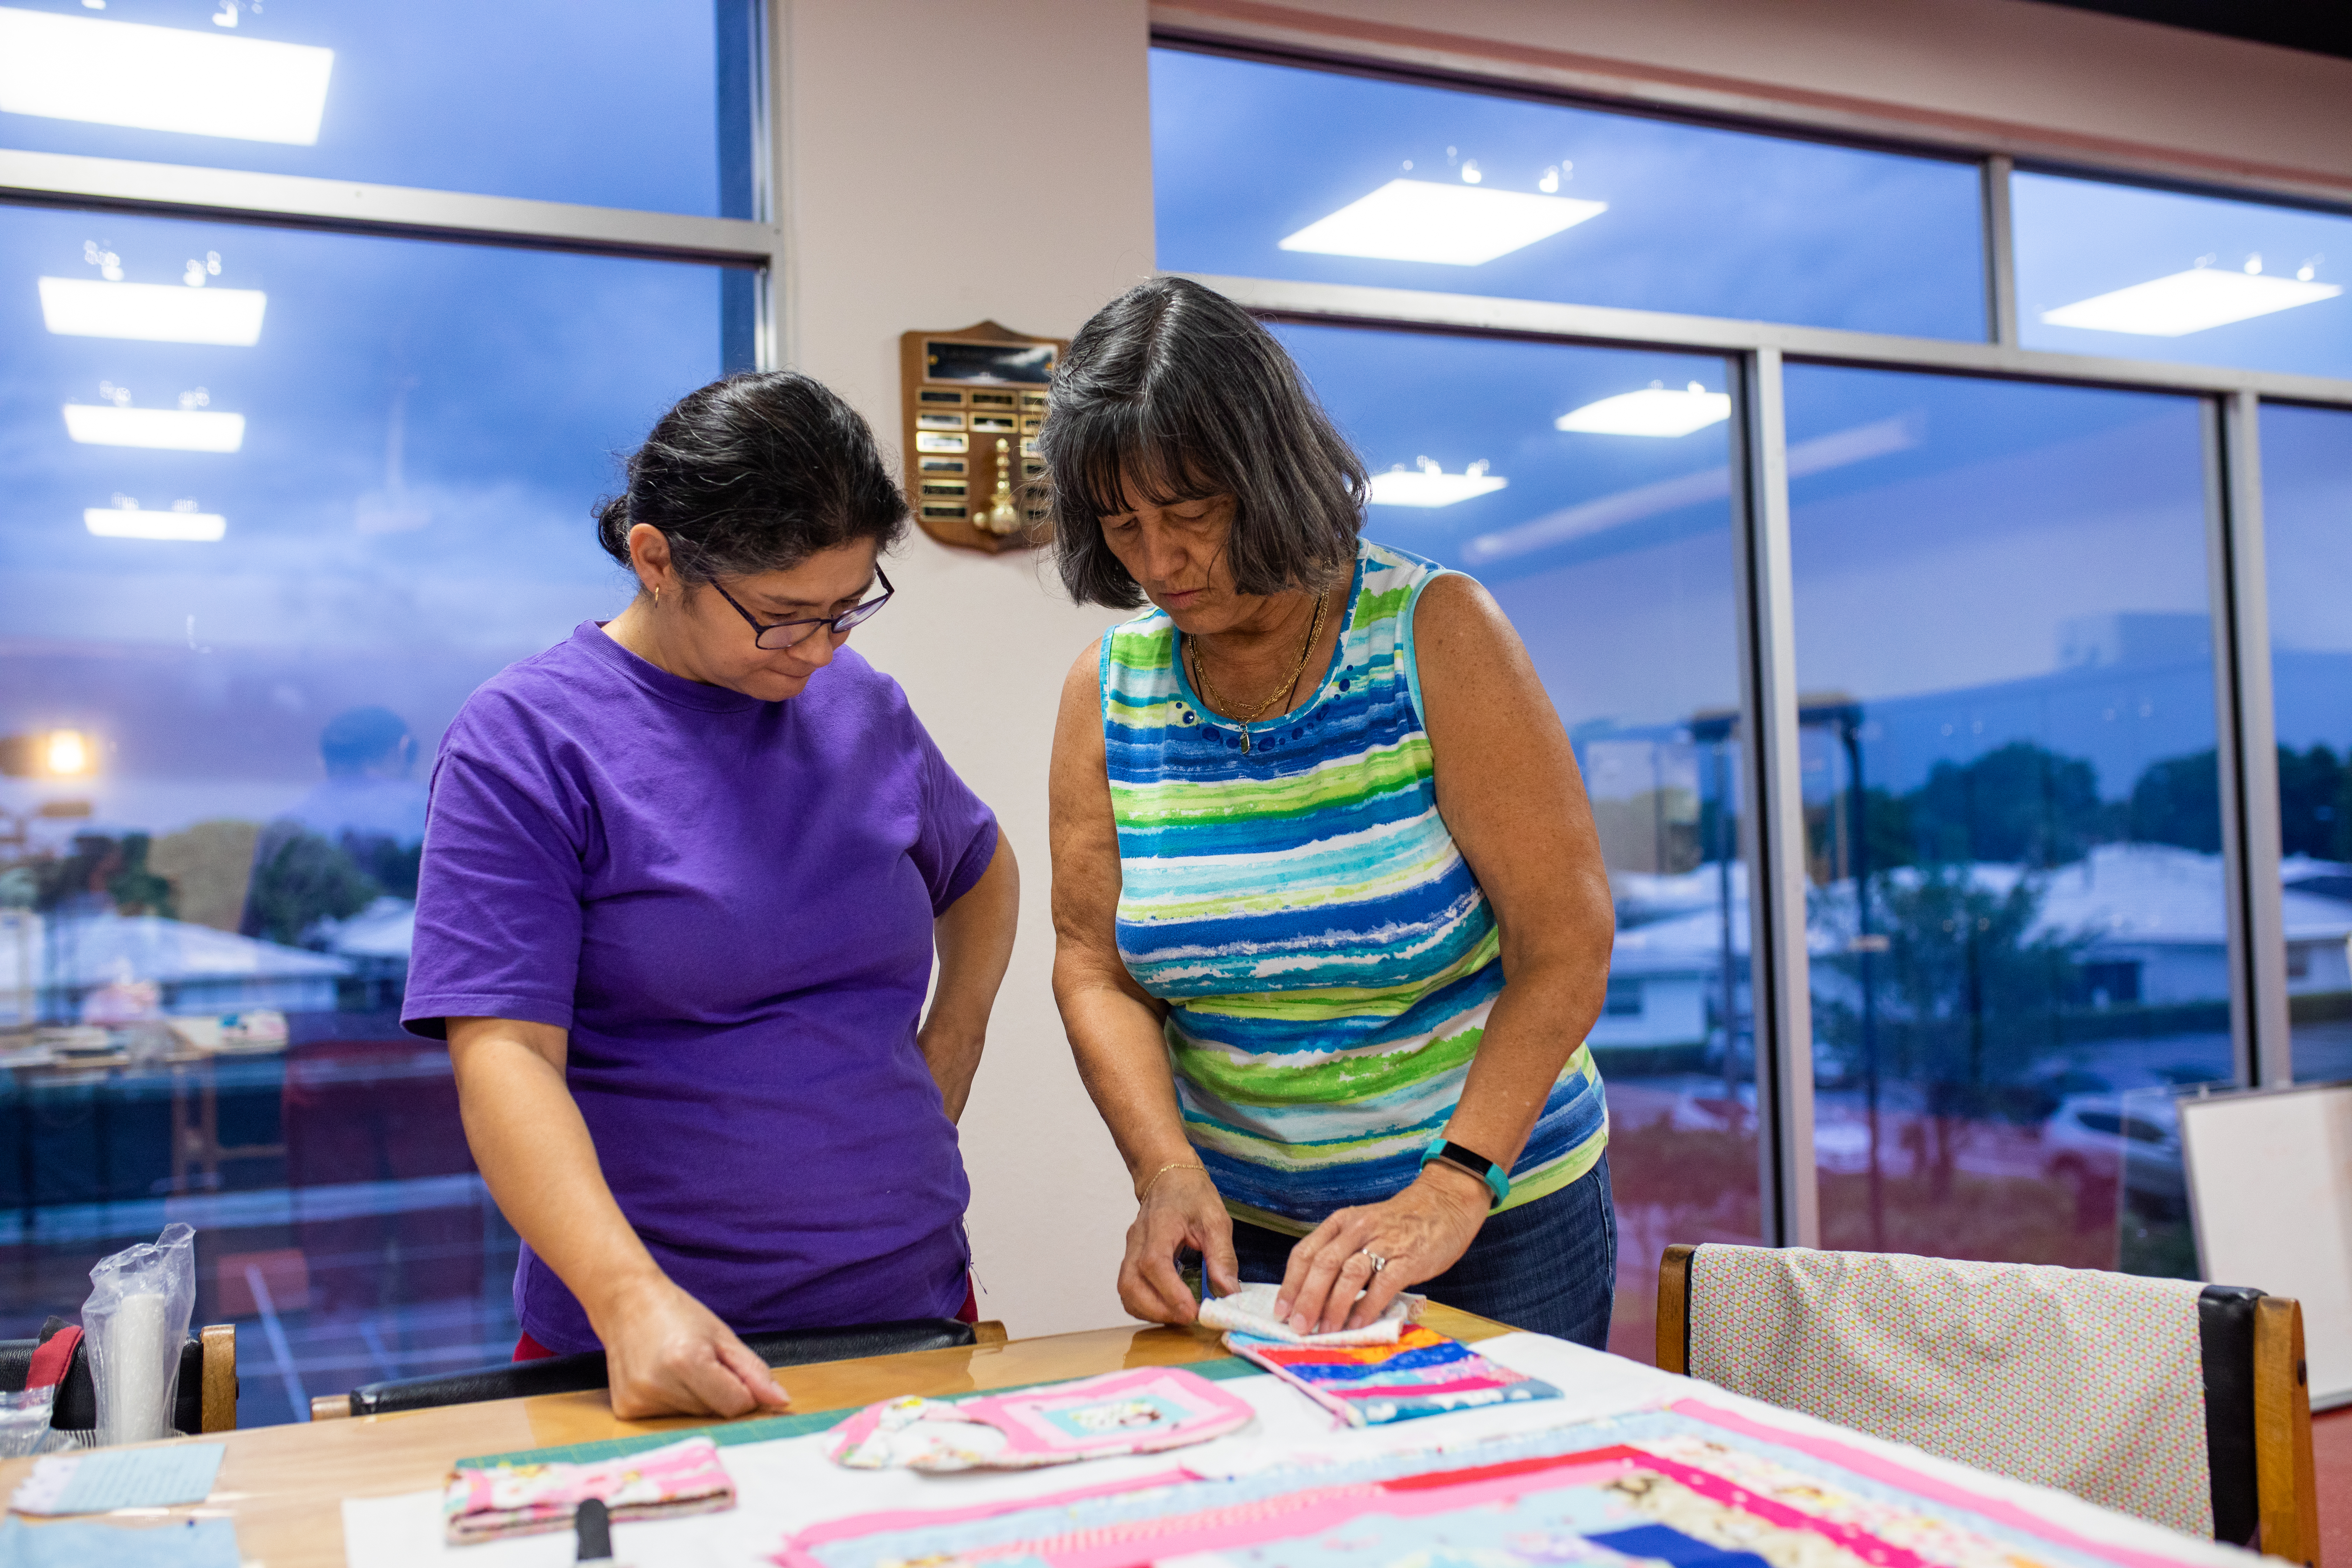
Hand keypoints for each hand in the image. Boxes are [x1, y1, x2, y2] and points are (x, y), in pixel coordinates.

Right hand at [592, 1273, 793, 1420]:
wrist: (627, 1302)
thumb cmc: (678, 1314)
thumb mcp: (723, 1336)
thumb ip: (754, 1371)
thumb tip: (782, 1401)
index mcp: (687, 1360)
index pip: (735, 1405)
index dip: (742, 1390)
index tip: (730, 1370)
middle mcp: (659, 1384)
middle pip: (712, 1412)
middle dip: (716, 1391)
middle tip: (698, 1361)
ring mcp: (638, 1399)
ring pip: (691, 1417)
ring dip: (693, 1397)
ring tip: (677, 1366)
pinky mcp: (625, 1409)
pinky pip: (666, 1418)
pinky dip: (672, 1402)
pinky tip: (661, 1378)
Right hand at [1118, 1165, 1238, 1324]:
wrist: (1168, 1176)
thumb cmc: (1192, 1194)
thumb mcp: (1216, 1220)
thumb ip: (1222, 1256)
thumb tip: (1229, 1293)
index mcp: (1159, 1226)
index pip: (1154, 1263)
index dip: (1170, 1292)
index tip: (1192, 1310)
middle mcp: (1137, 1240)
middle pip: (1130, 1284)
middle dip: (1158, 1310)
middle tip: (1188, 1318)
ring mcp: (1130, 1250)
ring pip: (1125, 1290)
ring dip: (1149, 1311)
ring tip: (1178, 1316)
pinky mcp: (1131, 1259)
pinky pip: (1128, 1289)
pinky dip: (1144, 1305)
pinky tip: (1167, 1308)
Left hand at [1276, 1165, 1488, 1334]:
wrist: (1445, 1203)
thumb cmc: (1400, 1224)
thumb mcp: (1363, 1229)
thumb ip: (1342, 1256)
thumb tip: (1317, 1298)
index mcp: (1340, 1223)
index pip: (1306, 1253)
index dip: (1290, 1284)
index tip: (1280, 1311)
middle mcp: (1357, 1229)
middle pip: (1322, 1265)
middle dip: (1306, 1299)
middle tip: (1297, 1326)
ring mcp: (1383, 1242)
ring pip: (1348, 1274)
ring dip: (1333, 1306)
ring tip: (1324, 1330)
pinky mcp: (1407, 1258)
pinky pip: (1382, 1285)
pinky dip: (1366, 1306)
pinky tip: (1357, 1324)